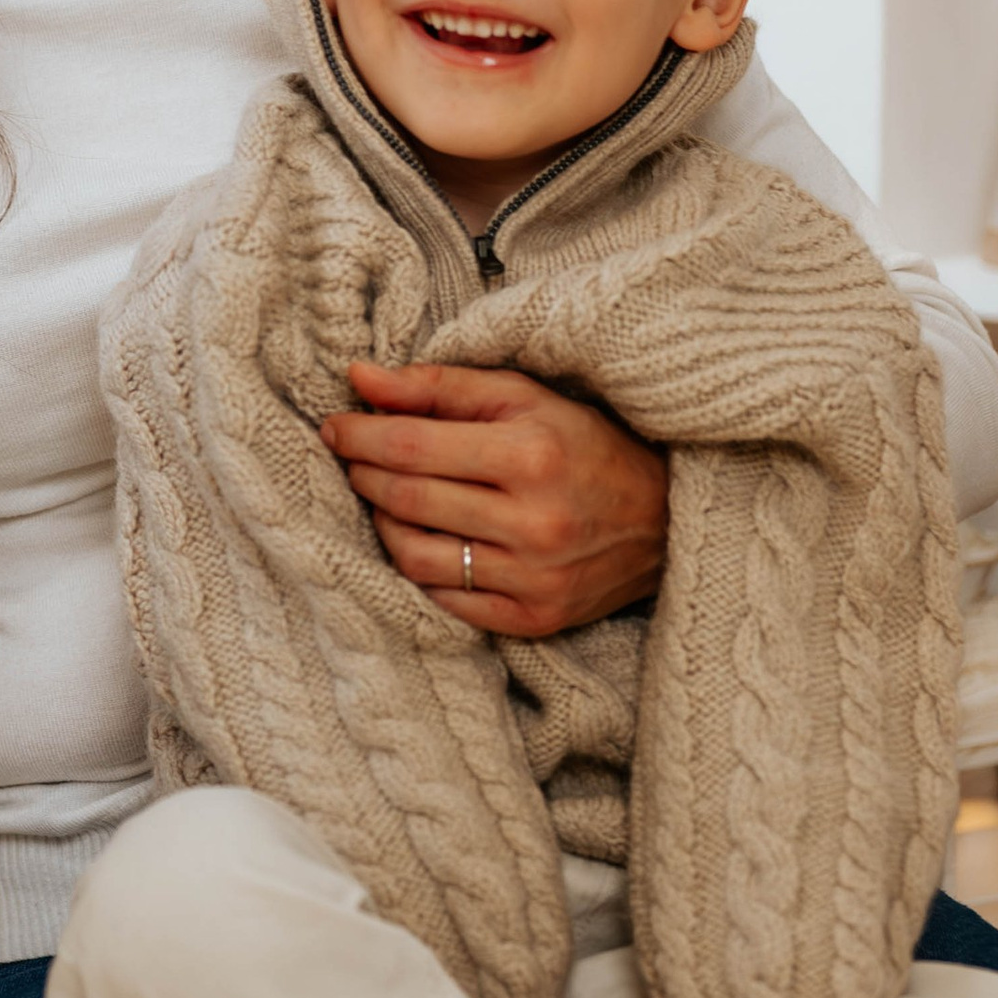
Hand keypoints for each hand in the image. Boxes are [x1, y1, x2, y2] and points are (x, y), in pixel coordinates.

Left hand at [319, 363, 666, 637]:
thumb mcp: (521, 396)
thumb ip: (437, 386)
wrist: (664, 518)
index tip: (333, 427)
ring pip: (416, 557)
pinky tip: (417, 538)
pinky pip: (446, 599)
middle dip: (364, 474)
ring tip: (382, 497)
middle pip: (408, 501)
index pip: (412, 448)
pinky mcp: (535, 619)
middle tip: (351, 456)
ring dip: (383, 523)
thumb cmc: (584, 443)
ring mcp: (535, 579)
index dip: (360, 436)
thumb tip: (358, 378)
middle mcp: (535, 522)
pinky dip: (418, 568)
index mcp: (531, 455)